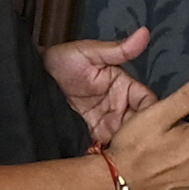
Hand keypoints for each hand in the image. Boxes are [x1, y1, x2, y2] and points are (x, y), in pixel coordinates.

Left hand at [40, 32, 156, 146]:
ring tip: (119, 156)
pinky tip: (105, 157)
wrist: (36, 76)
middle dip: (139, 137)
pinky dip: (109, 152)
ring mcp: (108, 119)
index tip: (149, 128)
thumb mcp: (90, 52)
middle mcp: (121, 105)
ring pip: (125, 137)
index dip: (153, 115)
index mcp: (126, 86)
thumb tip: (144, 32)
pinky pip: (107, 143)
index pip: (149, 102)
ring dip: (124, 146)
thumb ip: (119, 49)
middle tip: (132, 149)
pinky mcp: (94, 130)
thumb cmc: (65, 59)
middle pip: (140, 125)